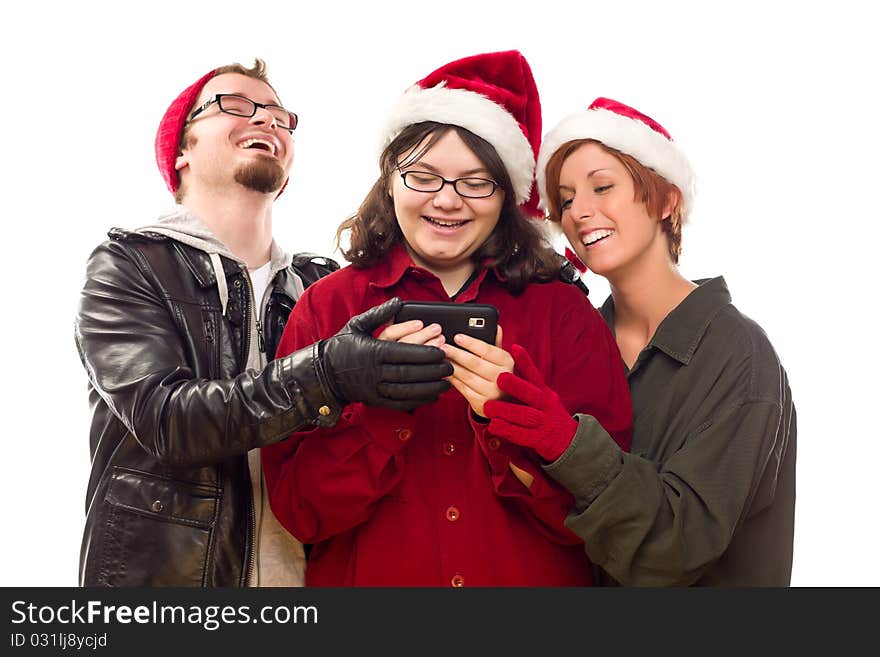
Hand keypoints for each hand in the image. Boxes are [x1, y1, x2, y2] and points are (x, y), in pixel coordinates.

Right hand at [321, 298, 452, 410]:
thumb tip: (398, 301)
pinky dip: (418, 401)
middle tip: (450, 367)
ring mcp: (374, 388)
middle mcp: (374, 371)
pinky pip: (400, 403)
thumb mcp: (357, 325)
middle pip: (409, 372)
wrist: (323, 373)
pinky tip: (432, 396)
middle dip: (432, 371)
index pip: (404, 352)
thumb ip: (380, 314)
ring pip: (407, 390)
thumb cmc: (342, 346)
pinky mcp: (374, 400)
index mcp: (373, 350)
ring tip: (446, 383)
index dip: (425, 353)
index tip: (442, 351)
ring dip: (429, 388)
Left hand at [441, 325, 513, 417]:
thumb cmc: (498, 374)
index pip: (487, 350)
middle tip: (442, 346)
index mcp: (507, 362)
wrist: (503, 401)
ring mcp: (492, 392)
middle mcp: (502, 378)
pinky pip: (463, 389)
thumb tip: (495, 326)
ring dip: (451, 366)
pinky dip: (452, 380)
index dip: (471, 343)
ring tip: (440, 358)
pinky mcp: (481, 404)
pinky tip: (444, 372)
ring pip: (466, 376)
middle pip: (474, 363)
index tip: (457, 337)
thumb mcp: (500, 359)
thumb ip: (495, 343)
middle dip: (456, 353)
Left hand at [483, 344, 576, 461]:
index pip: (535, 374)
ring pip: (525, 415)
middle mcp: (546, 405)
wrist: (568, 440)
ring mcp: (543, 423)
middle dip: (516, 385)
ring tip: (488, 406)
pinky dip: (507, 430)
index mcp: (545, 392)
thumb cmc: (548, 413)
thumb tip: (513, 353)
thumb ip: (528, 380)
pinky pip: (522, 435)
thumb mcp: (544, 395)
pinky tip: (494, 425)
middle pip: (532, 394)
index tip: (514, 348)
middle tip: (499, 377)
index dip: (525, 361)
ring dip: (506, 410)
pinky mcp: (538, 440)